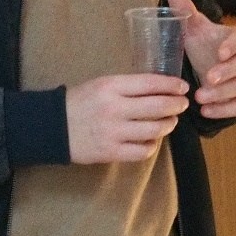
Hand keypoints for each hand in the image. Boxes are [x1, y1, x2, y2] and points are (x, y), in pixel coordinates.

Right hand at [66, 73, 189, 162]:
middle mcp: (114, 108)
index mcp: (111, 86)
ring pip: (154, 130)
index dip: (171, 85)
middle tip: (182, 104)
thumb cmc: (81, 101)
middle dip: (176, 105)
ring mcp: (113, 132)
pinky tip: (151, 140)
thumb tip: (161, 88)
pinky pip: (142, 151)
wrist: (53, 127)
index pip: (150, 83)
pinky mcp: (110, 152)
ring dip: (168, 125)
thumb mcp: (102, 84)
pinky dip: (152, 145)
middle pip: (158, 107)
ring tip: (170, 121)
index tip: (183, 87)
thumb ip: (128, 86)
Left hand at [166, 0, 235, 118]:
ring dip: (223, 94)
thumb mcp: (194, 29)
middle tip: (207, 79)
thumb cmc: (205, 45)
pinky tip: (207, 111)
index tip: (219, 53)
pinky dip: (225, 110)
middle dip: (227, 73)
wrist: (211, 65)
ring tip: (200, 98)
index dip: (233, 46)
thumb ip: (186, 11)